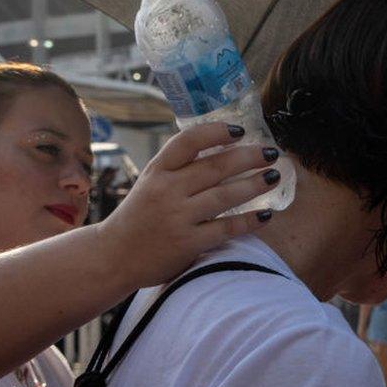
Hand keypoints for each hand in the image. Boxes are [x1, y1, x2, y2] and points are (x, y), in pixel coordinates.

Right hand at [98, 122, 280, 287]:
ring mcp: (177, 218)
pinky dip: (249, 220)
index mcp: (157, 171)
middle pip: (215, 167)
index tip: (239, 130)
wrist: (113, 256)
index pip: (188, 141)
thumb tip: (220, 147)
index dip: (216, 132)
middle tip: (271, 152)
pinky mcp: (187, 244)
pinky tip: (266, 214)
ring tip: (273, 176)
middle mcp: (166, 190)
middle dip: (249, 157)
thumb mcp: (150, 183)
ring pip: (225, 196)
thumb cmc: (138, 216)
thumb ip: (178, 168)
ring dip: (254, 184)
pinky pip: (226, 228)